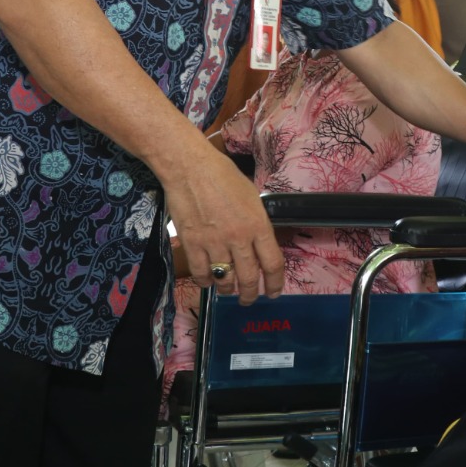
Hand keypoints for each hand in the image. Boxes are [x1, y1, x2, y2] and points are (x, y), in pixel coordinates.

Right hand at [161, 148, 283, 305]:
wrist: (189, 167)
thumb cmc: (222, 175)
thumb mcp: (251, 197)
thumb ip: (257, 223)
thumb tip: (259, 244)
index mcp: (258, 224)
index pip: (273, 263)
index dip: (276, 283)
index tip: (274, 292)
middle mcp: (239, 238)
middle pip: (250, 278)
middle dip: (251, 294)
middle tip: (249, 299)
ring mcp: (214, 243)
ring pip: (225, 280)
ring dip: (228, 290)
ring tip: (228, 291)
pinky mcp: (192, 244)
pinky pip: (201, 274)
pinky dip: (206, 282)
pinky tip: (208, 280)